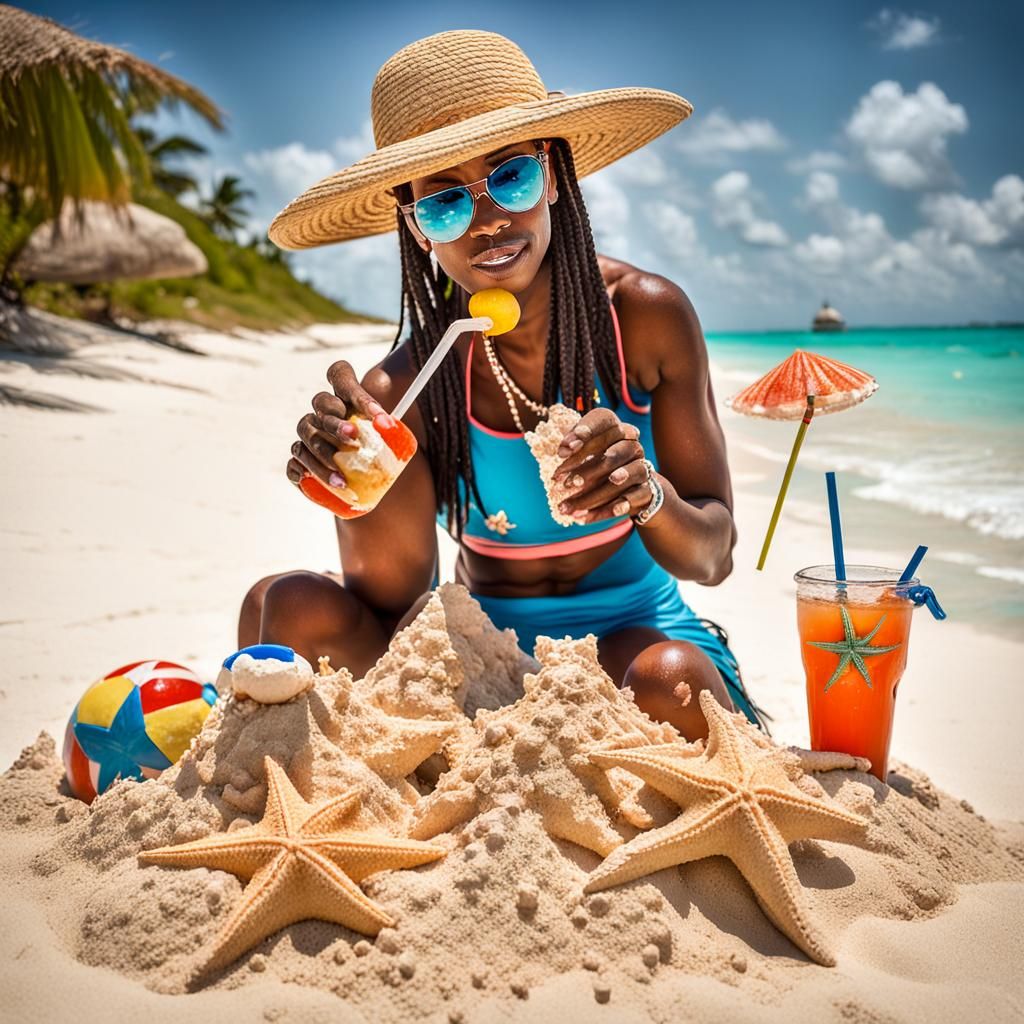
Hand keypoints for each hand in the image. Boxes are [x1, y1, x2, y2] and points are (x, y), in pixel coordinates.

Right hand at [286, 359, 396, 489]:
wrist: (366, 480)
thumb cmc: (377, 450)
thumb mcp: (388, 434)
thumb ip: (387, 423)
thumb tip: (386, 424)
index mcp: (344, 397)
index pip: (340, 374)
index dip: (355, 387)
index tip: (376, 412)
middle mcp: (322, 412)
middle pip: (320, 403)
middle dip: (336, 421)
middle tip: (353, 437)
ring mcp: (308, 435)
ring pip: (306, 436)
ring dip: (322, 455)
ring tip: (342, 478)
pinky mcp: (299, 462)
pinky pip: (294, 464)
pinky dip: (304, 473)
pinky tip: (317, 483)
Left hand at [551, 408, 653, 523]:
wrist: (634, 488)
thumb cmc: (599, 464)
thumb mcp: (584, 452)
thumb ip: (573, 447)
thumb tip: (564, 449)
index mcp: (616, 429)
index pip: (604, 421)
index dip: (584, 433)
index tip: (562, 451)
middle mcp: (632, 445)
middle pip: (612, 455)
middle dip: (585, 471)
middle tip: (564, 485)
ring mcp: (642, 467)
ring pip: (621, 480)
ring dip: (594, 495)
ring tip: (572, 507)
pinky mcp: (647, 490)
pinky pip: (629, 500)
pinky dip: (607, 510)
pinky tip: (587, 518)